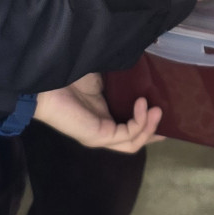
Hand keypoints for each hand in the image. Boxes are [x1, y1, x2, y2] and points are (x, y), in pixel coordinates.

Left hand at [34, 75, 162, 153]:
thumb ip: (119, 83)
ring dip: (149, 126)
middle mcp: (102, 131)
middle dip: (152, 132)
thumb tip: (140, 72)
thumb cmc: (69, 77)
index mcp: (102, 119)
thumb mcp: (101, 79)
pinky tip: (143, 105)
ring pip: (133, 142)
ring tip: (157, 108)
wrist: (46, 84)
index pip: (128, 129)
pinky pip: (127, 134)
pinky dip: (139, 121)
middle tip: (167, 116)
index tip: (162, 111)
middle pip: (134, 142)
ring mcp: (100, 137)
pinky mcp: (99, 136)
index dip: (147, 124)